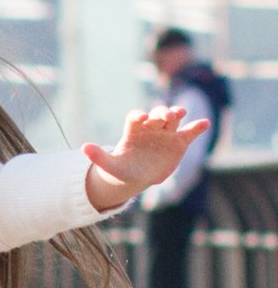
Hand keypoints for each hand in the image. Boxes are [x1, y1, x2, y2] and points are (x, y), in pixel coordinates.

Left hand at [82, 106, 209, 210]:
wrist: (138, 176)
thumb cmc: (123, 169)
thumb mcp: (111, 166)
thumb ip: (99, 157)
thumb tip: (83, 148)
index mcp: (134, 130)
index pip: (135, 118)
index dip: (138, 116)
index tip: (140, 118)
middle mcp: (151, 127)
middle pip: (157, 114)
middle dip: (161, 112)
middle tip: (165, 115)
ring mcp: (166, 133)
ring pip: (173, 119)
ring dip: (177, 112)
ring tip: (181, 112)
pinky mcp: (179, 142)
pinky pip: (189, 132)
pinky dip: (197, 127)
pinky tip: (204, 123)